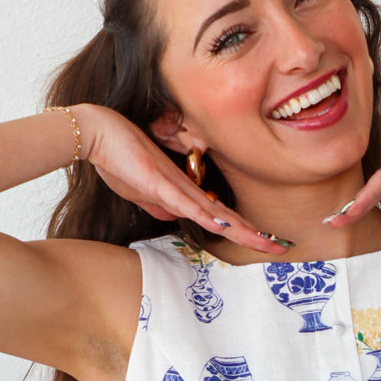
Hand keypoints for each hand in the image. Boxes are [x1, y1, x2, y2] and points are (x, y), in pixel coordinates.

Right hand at [74, 104, 269, 249]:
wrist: (97, 133)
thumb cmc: (116, 159)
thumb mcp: (140, 191)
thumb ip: (159, 204)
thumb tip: (173, 218)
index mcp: (183, 193)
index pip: (221, 216)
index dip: (244, 230)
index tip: (265, 241)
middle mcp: (187, 190)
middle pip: (228, 217)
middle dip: (256, 235)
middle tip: (283, 246)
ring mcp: (176, 186)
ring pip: (216, 214)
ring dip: (243, 230)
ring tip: (269, 243)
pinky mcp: (160, 183)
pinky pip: (188, 204)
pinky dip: (209, 216)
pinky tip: (227, 225)